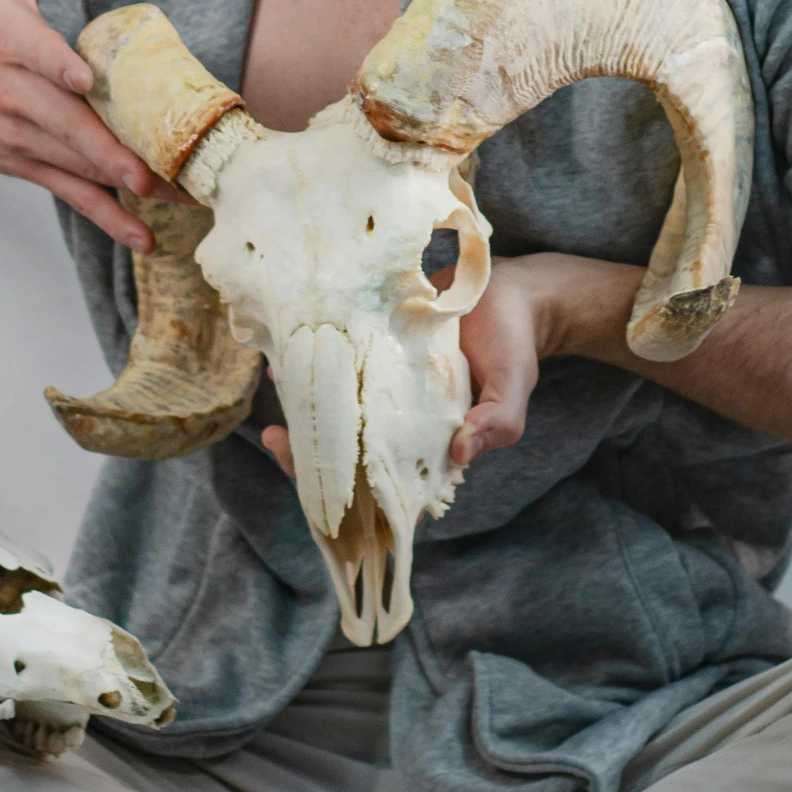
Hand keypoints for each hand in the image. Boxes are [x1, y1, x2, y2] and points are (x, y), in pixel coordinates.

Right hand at [0, 0, 182, 247]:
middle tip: (149, 171)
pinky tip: (142, 237)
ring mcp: (16, 136)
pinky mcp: (23, 165)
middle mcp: (10, 94)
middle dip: (106, 150)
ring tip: (168, 206)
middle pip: (62, 123)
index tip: (81, 79)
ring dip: (119, 190)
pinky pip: (67, 193)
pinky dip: (104, 217)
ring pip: (71, 165)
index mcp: (7, 40)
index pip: (33, 52)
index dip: (56, 66)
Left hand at [259, 255, 562, 479]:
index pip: (389, 488)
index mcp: (433, 443)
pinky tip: (286, 359)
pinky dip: (314, 367)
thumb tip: (460, 452)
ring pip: (338, 413)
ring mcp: (385, 388)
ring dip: (304, 410)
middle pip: (350, 456)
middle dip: (308, 456)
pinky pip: (340, 368)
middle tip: (277, 439)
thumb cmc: (513, 347)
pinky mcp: (375, 352)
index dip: (352, 498)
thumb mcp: (514, 387)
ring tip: (276, 395)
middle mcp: (402, 422)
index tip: (319, 488)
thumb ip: (496, 422)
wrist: (510, 293)